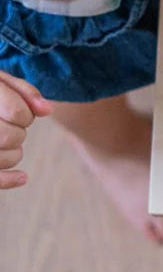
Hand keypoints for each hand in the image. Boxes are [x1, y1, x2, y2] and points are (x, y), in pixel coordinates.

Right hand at [0, 72, 51, 189]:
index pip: (18, 113)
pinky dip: (8, 180)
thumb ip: (24, 91)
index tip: (21, 113)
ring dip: (14, 154)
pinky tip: (23, 177)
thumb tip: (47, 110)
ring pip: (5, 157)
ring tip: (6, 143)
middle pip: (10, 137)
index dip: (27, 114)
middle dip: (19, 134)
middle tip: (12, 128)